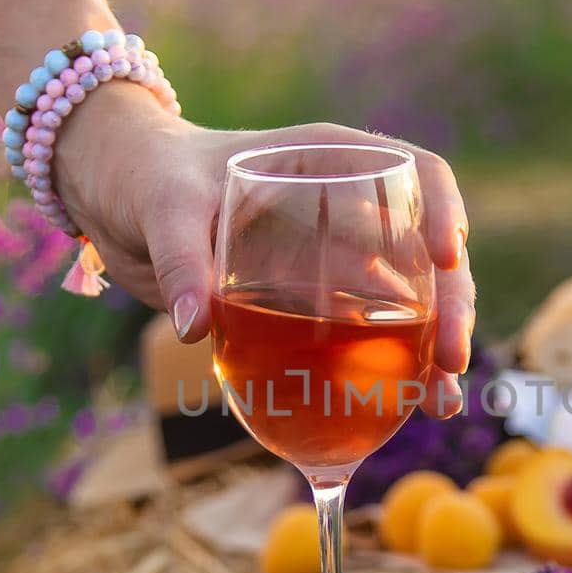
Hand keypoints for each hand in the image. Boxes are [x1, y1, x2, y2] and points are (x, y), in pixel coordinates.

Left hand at [54, 83, 474, 418]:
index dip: (443, 209)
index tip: (447, 256)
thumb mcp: (164, 208)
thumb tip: (195, 327)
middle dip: (451, 305)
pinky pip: (366, 338)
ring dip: (433, 351)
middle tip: (452, 360)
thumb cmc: (147, 178)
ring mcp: (337, 260)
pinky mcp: (317, 305)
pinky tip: (409, 411)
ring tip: (443, 402)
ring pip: (410, 303)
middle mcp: (347, 208)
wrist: (119, 202)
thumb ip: (182, 260)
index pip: (415, 171)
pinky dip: (391, 373)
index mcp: (327, 161)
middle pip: (426, 251)